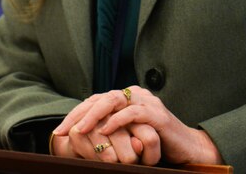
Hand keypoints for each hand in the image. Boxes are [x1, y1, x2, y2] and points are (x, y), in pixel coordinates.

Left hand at [54, 86, 221, 166]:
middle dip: (79, 115)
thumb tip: (78, 140)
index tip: (58, 132)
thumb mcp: (127, 137)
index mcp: (126, 99)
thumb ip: (109, 132)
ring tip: (79, 130)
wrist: (187, 150)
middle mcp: (135, 95)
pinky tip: (104, 129)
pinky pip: (133, 112)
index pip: (94, 101)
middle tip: (62, 131)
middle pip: (100, 98)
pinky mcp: (157, 114)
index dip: (75, 115)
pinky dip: (117, 120)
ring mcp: (147, 102)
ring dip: (93, 116)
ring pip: (114, 101)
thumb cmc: (155, 146)